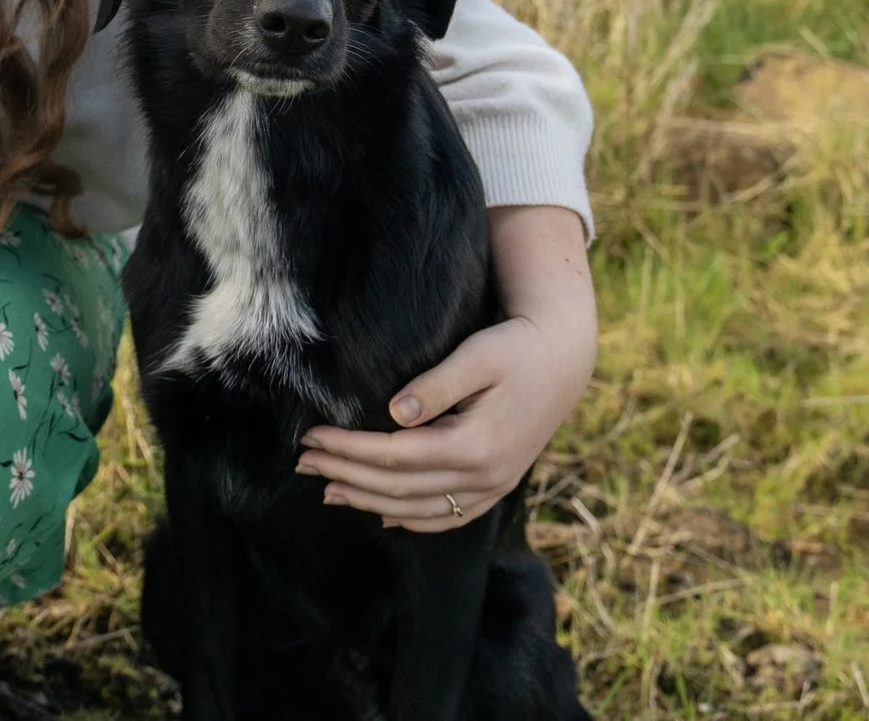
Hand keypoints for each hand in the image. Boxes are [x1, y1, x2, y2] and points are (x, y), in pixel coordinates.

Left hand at [295, 206, 595, 531]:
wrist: (564, 359)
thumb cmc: (517, 348)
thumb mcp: (479, 355)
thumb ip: (438, 384)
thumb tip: (396, 413)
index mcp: (476, 444)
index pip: (396, 455)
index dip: (350, 449)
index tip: (312, 436)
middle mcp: (485, 475)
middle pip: (400, 487)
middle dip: (347, 475)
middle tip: (304, 463)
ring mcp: (493, 486)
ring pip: (420, 509)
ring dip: (370, 503)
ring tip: (329, 492)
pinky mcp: (497, 485)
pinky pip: (449, 516)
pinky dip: (413, 520)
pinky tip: (385, 517)